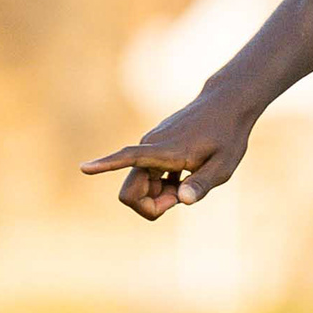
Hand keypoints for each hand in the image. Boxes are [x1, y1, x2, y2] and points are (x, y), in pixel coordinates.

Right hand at [80, 91, 256, 218]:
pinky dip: (162, 188)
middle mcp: (150, 148)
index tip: (84, 168)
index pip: (129, 157)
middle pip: (131, 193)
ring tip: (188, 184)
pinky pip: (146, 179)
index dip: (105, 165)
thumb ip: (203, 184)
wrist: (226, 106)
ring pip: (140, 188)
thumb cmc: (228, 136)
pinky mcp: (153, 151)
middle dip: (152, 206)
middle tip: (183, 197)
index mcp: (165, 151)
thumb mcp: (224, 166)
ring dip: (160, 196)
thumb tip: (183, 201)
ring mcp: (149, 148)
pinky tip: (183, 180)